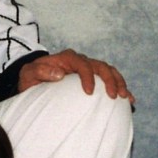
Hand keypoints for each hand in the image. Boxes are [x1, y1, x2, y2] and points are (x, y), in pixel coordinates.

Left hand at [17, 49, 133, 102]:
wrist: (34, 79)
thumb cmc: (31, 77)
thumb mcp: (29, 74)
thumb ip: (41, 72)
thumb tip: (59, 74)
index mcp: (67, 58)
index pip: (82, 64)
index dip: (88, 77)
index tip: (89, 93)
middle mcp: (80, 61)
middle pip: (100, 66)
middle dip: (110, 80)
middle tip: (114, 96)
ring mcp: (88, 68)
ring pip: (109, 71)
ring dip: (119, 83)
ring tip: (125, 97)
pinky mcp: (93, 78)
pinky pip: (110, 80)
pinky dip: (120, 88)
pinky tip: (129, 99)